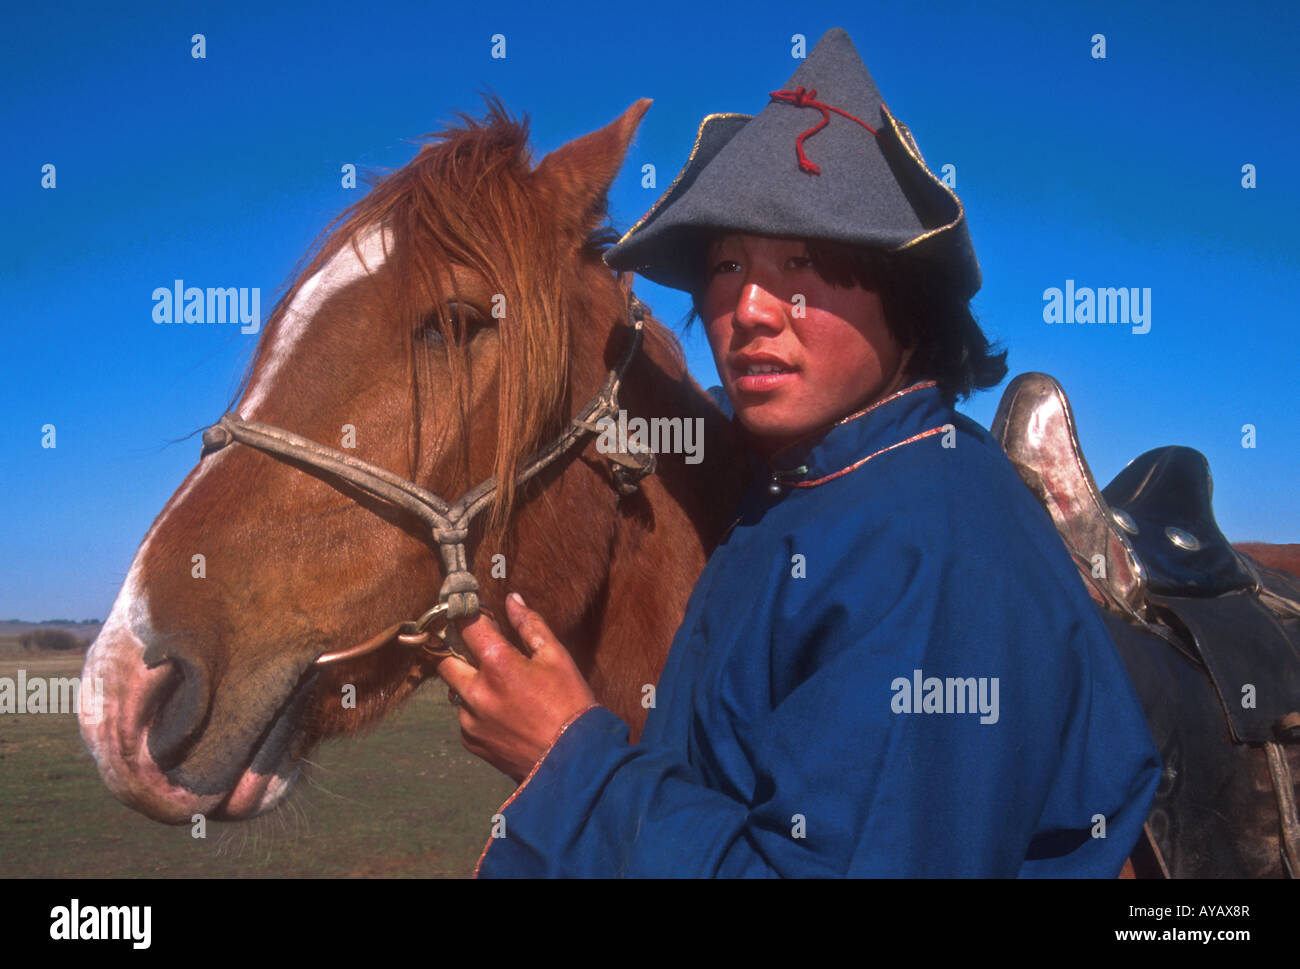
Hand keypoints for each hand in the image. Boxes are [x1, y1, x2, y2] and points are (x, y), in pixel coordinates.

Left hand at [436, 592, 597, 782]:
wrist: (573, 762)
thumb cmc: (570, 705)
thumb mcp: (557, 657)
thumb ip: (530, 625)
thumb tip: (512, 600)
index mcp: (497, 664)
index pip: (466, 626)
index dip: (466, 615)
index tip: (470, 612)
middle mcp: (476, 691)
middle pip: (444, 659)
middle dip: (457, 651)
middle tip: (479, 652)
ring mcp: (470, 720)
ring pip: (456, 690)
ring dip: (471, 684)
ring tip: (504, 692)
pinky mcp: (472, 742)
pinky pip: (466, 718)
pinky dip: (479, 712)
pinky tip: (506, 716)